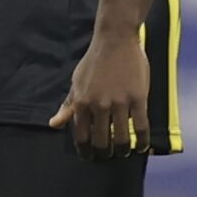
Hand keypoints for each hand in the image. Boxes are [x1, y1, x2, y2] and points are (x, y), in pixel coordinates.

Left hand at [49, 34, 150, 158]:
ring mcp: (119, 103)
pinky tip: (141, 147)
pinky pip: (141, 127)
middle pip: (101, 141)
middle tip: (107, 156)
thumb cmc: (94, 62)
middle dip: (104, 154)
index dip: (85, 150)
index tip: (89, 156)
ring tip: (123, 152)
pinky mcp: (138, 98)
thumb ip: (68, 106)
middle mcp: (99, 105)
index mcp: (82, 103)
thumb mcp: (76, 83)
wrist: (115, 40)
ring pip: (121, 138)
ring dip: (122, 150)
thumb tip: (54, 124)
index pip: (81, 136)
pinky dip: (141, 141)